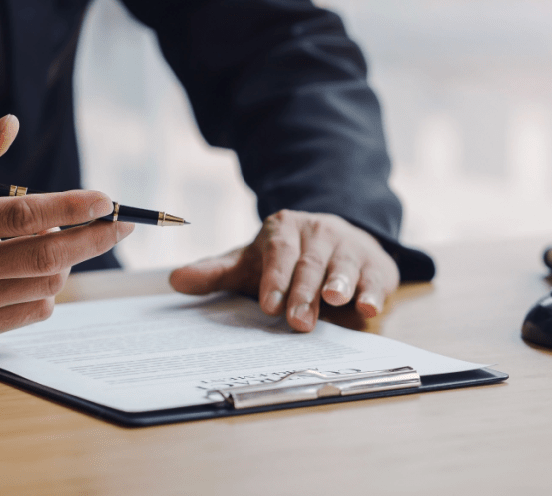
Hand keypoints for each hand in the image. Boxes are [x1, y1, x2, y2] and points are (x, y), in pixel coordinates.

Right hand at [0, 115, 134, 336]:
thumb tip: (12, 123)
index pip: (25, 215)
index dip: (72, 208)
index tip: (105, 200)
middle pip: (46, 255)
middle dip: (95, 239)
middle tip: (122, 224)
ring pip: (45, 283)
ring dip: (68, 260)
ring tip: (62, 240)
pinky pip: (32, 310)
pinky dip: (48, 289)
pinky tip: (38, 269)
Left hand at [168, 210, 399, 331]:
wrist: (334, 239)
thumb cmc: (283, 260)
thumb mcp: (250, 263)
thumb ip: (216, 273)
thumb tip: (175, 281)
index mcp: (284, 229)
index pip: (278, 252)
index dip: (275, 278)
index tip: (268, 305)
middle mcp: (319, 232)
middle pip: (310, 264)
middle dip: (304, 292)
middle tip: (297, 322)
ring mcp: (349, 247)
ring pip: (344, 266)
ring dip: (340, 283)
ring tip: (335, 301)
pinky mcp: (375, 265)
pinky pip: (374, 279)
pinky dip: (372, 292)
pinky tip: (368, 307)